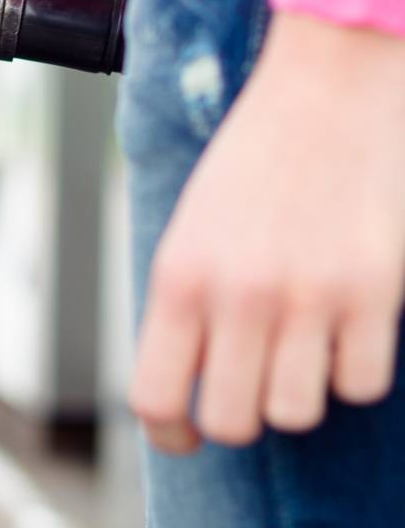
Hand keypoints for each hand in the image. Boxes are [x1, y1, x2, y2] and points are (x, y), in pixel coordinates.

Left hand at [129, 12, 404, 453]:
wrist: (328, 91)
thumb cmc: (255, 160)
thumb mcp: (192, 227)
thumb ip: (186, 303)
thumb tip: (186, 381)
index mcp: (178, 277)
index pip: (155, 397)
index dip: (171, 434)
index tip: (188, 435)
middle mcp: (237, 296)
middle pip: (232, 422)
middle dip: (242, 415)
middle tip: (255, 382)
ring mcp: (308, 298)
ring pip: (297, 413)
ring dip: (301, 391)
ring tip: (302, 345)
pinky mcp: (373, 295)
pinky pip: (362, 385)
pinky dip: (355, 370)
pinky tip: (348, 328)